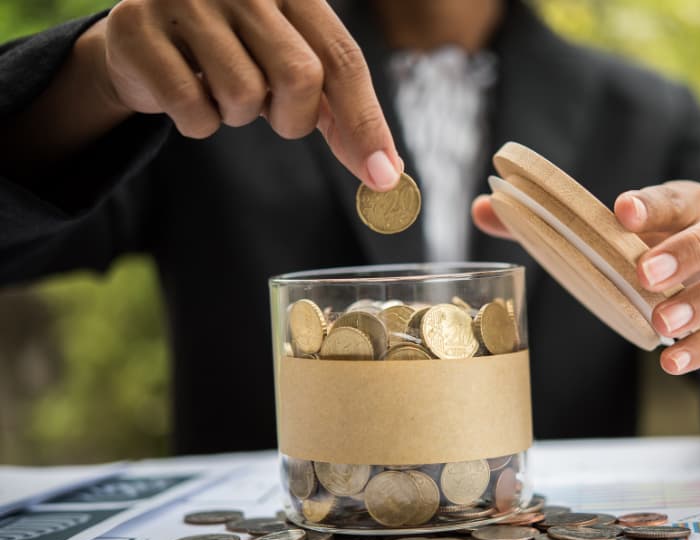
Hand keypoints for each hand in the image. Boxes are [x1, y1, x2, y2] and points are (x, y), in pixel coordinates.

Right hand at [98, 0, 400, 189]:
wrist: (145, 35)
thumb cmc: (237, 53)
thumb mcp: (292, 66)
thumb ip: (339, 109)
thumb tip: (386, 172)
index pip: (343, 58)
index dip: (366, 123)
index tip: (383, 177)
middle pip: (300, 76)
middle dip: (292, 117)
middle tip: (269, 110)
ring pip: (243, 94)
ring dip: (237, 116)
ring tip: (219, 89)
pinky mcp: (137, 27)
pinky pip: (192, 107)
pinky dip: (198, 122)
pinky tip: (186, 93)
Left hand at [472, 181, 699, 374]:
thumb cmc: (668, 257)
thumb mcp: (626, 240)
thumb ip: (556, 226)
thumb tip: (483, 206)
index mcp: (691, 203)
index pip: (677, 195)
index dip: (652, 203)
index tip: (620, 211)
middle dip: (686, 249)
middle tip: (645, 274)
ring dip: (699, 302)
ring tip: (660, 324)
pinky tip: (672, 363)